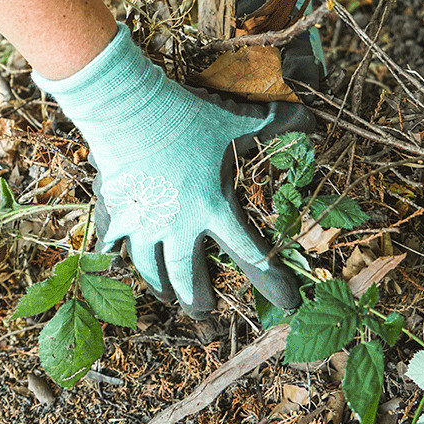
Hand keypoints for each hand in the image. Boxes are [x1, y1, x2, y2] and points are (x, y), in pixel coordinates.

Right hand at [33, 24, 314, 314]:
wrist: (129, 111)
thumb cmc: (186, 118)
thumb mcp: (237, 121)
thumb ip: (276, 124)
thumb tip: (311, 120)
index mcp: (213, 208)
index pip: (249, 253)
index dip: (271, 280)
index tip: (287, 302)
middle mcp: (178, 226)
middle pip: (188, 275)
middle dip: (197, 297)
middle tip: (204, 312)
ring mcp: (143, 222)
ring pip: (149, 267)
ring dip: (159, 284)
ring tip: (165, 296)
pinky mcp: (116, 210)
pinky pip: (113, 240)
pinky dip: (113, 252)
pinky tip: (112, 260)